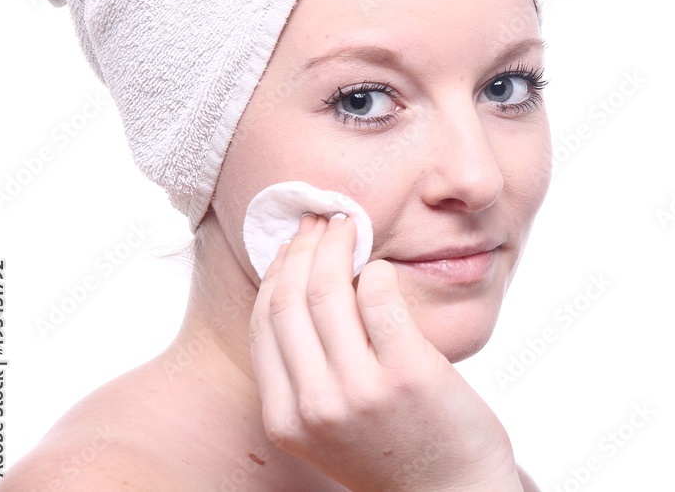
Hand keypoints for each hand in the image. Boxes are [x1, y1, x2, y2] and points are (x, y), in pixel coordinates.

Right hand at [249, 213, 522, 490]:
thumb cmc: (394, 453)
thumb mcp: (329, 425)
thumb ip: (308, 372)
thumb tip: (303, 286)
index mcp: (287, 418)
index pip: (264, 322)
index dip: (276, 271)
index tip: (291, 243)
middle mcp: (317, 405)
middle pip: (290, 299)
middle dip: (302, 247)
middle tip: (321, 220)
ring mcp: (362, 390)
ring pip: (329, 291)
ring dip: (337, 245)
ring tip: (349, 226)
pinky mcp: (409, 374)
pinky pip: (380, 298)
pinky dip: (376, 270)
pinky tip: (382, 266)